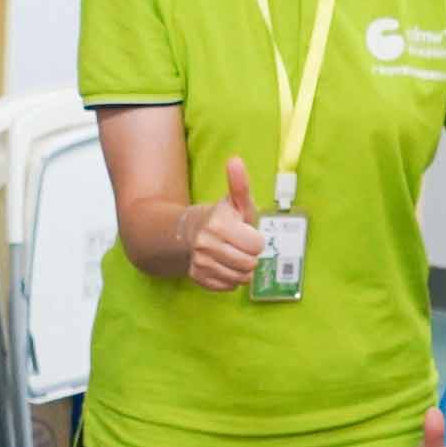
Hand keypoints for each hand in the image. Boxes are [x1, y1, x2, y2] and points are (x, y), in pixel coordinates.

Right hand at [182, 158, 264, 291]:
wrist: (189, 232)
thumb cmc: (221, 217)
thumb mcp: (234, 200)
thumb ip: (239, 184)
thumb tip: (235, 160)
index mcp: (218, 224)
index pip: (256, 245)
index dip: (256, 240)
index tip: (248, 234)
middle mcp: (206, 245)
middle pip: (249, 264)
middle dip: (251, 256)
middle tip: (243, 247)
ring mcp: (201, 263)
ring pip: (240, 278)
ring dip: (243, 270)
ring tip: (236, 257)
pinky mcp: (199, 278)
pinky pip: (228, 286)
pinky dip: (231, 279)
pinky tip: (225, 266)